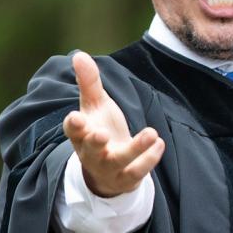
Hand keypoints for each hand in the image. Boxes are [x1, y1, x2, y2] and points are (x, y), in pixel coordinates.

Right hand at [62, 51, 164, 196]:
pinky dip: (149, 159)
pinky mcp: (126, 178)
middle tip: (101, 133)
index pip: (73, 131)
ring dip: (135, 149)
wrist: (108, 171)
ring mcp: (109, 167)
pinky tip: (160, 143)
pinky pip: (137, 172)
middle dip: (95, 142)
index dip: (73, 125)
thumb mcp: (95, 106)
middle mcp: (91, 153)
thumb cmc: (99, 130)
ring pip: (119, 161)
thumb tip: (79, 55)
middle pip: (90, 149)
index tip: (75, 117)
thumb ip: (89, 83)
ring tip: (152, 133)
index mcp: (81, 134)